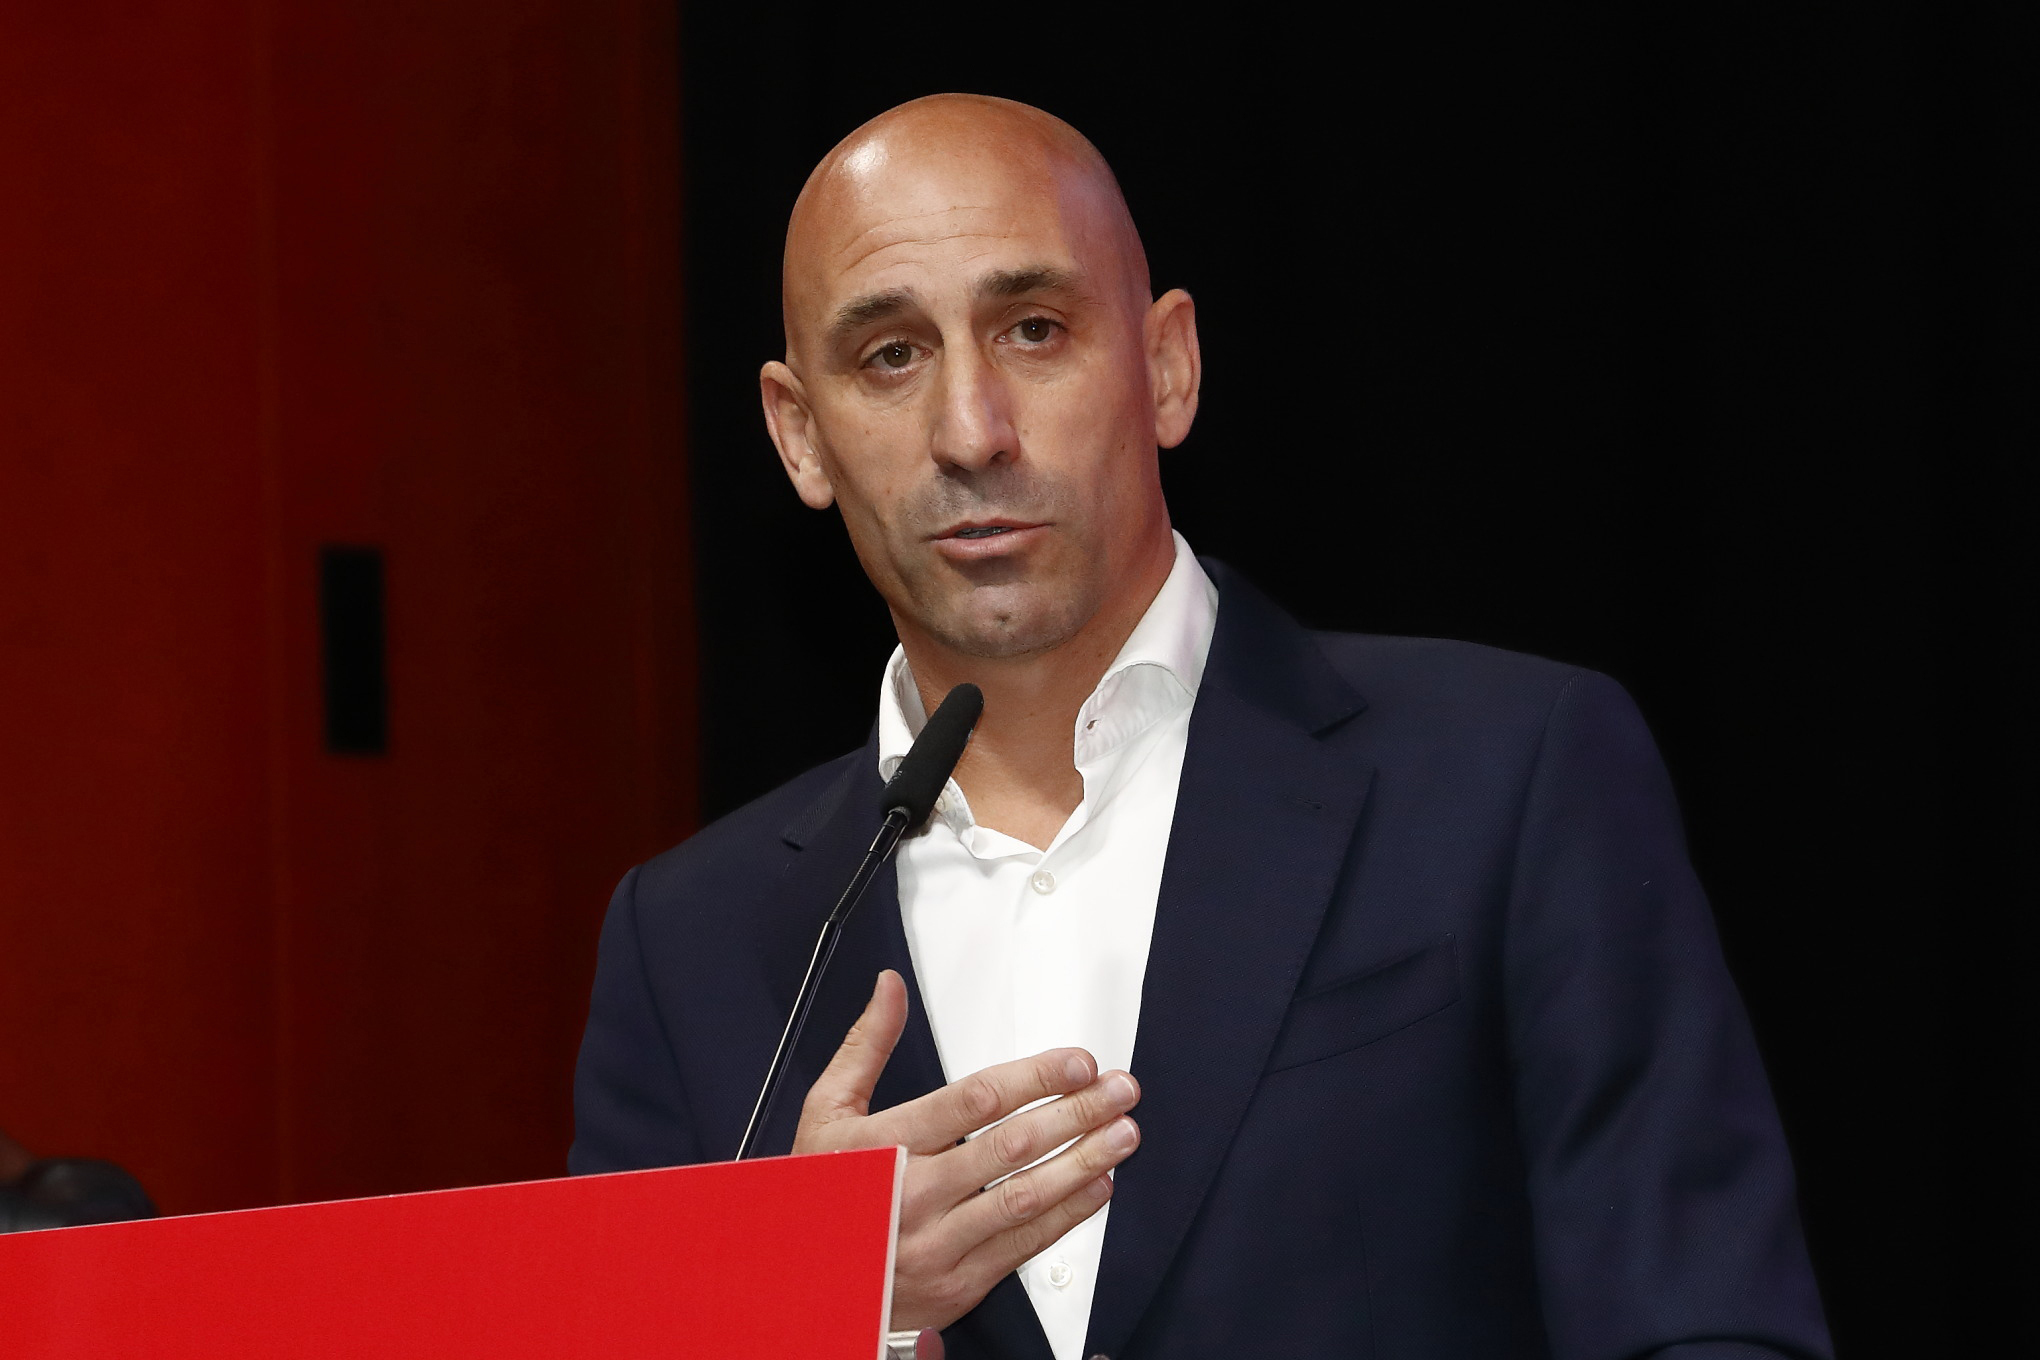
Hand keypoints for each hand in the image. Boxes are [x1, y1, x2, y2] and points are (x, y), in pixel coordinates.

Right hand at [794, 970, 1141, 1331]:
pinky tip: (1097, 1187)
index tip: (1075, 1063)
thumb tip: (889, 989)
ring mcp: (938, 1243)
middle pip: (1010, 1147)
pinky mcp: (959, 1282)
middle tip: (1117, 1090)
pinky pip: (1024, 1245)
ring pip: (1025, 1197)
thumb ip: (866, 1046)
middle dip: (1075, 1112)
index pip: (974, 1102)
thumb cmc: (821, 1191)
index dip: (1033, 1078)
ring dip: (1083, 1162)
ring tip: (1121, 1134)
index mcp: (884, 1145)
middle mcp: (914, 1194)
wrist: (805, 1284)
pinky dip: (1068, 1215)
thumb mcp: (827, 1112)